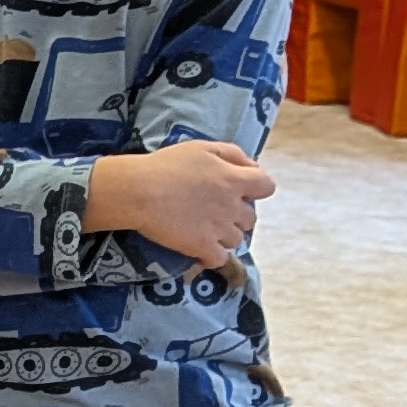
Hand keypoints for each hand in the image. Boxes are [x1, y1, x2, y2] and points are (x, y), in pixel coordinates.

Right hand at [88, 140, 276, 270]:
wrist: (140, 191)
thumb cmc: (167, 165)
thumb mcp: (202, 147)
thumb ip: (233, 154)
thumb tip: (254, 166)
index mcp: (234, 180)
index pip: (266, 186)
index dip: (256, 189)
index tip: (240, 189)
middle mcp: (233, 206)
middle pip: (251, 218)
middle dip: (237, 215)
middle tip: (215, 210)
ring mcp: (220, 229)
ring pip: (237, 239)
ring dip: (225, 235)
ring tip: (205, 230)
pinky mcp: (203, 248)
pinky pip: (220, 259)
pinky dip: (212, 256)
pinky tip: (200, 251)